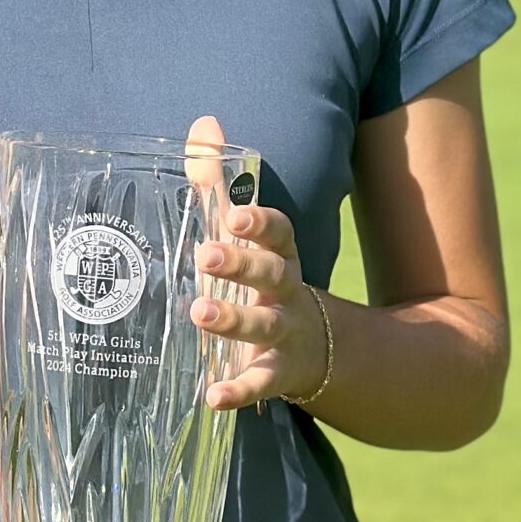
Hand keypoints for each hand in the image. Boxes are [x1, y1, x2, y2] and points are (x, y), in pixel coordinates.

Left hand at [184, 113, 326, 410]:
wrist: (321, 348)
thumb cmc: (263, 279)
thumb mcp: (245, 235)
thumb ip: (218, 184)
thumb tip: (204, 123)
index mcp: (280, 255)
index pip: (279, 233)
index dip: (261, 223)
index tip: (235, 216)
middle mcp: (286, 292)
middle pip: (272, 274)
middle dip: (242, 264)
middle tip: (206, 256)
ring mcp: (286, 334)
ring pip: (264, 325)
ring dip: (234, 321)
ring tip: (200, 314)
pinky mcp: (277, 372)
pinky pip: (261, 382)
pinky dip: (239, 391)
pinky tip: (214, 398)